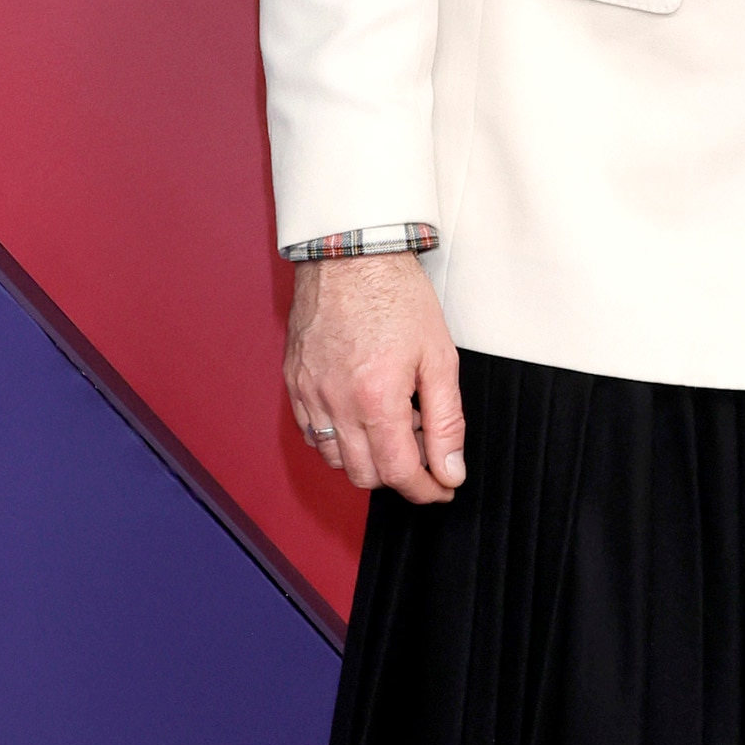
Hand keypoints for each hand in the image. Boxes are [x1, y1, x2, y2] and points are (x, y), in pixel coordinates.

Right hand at [285, 252, 466, 503]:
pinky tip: (361, 412)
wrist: (352, 255)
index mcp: (376, 399)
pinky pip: (312, 433)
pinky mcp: (294, 383)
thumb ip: (447, 422)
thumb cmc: (397, 297)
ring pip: (335, 460)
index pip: (399, 473)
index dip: (426, 489)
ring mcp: (308, 395)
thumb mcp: (440, 359)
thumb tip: (450, 470)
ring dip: (367, 457)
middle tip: (422, 443)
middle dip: (399, 474)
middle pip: (365, 476)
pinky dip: (338, 438)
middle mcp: (335, 404)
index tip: (442, 488)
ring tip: (393, 421)